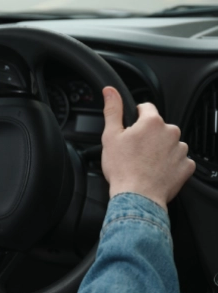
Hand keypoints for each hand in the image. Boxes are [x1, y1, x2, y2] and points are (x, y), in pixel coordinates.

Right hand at [101, 86, 194, 210]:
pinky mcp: (186, 166)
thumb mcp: (110, 135)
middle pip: (158, 127)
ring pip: (169, 143)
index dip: (136, 117)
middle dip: (147, 135)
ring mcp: (181, 150)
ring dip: (159, 149)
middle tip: (134, 150)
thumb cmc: (123, 168)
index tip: (130, 129)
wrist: (137, 197)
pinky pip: (178, 160)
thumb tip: (110, 91)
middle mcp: (171, 132)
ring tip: (144, 163)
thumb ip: (112, 110)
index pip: (146, 108)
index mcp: (152, 122)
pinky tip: (155, 171)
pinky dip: (169, 164)